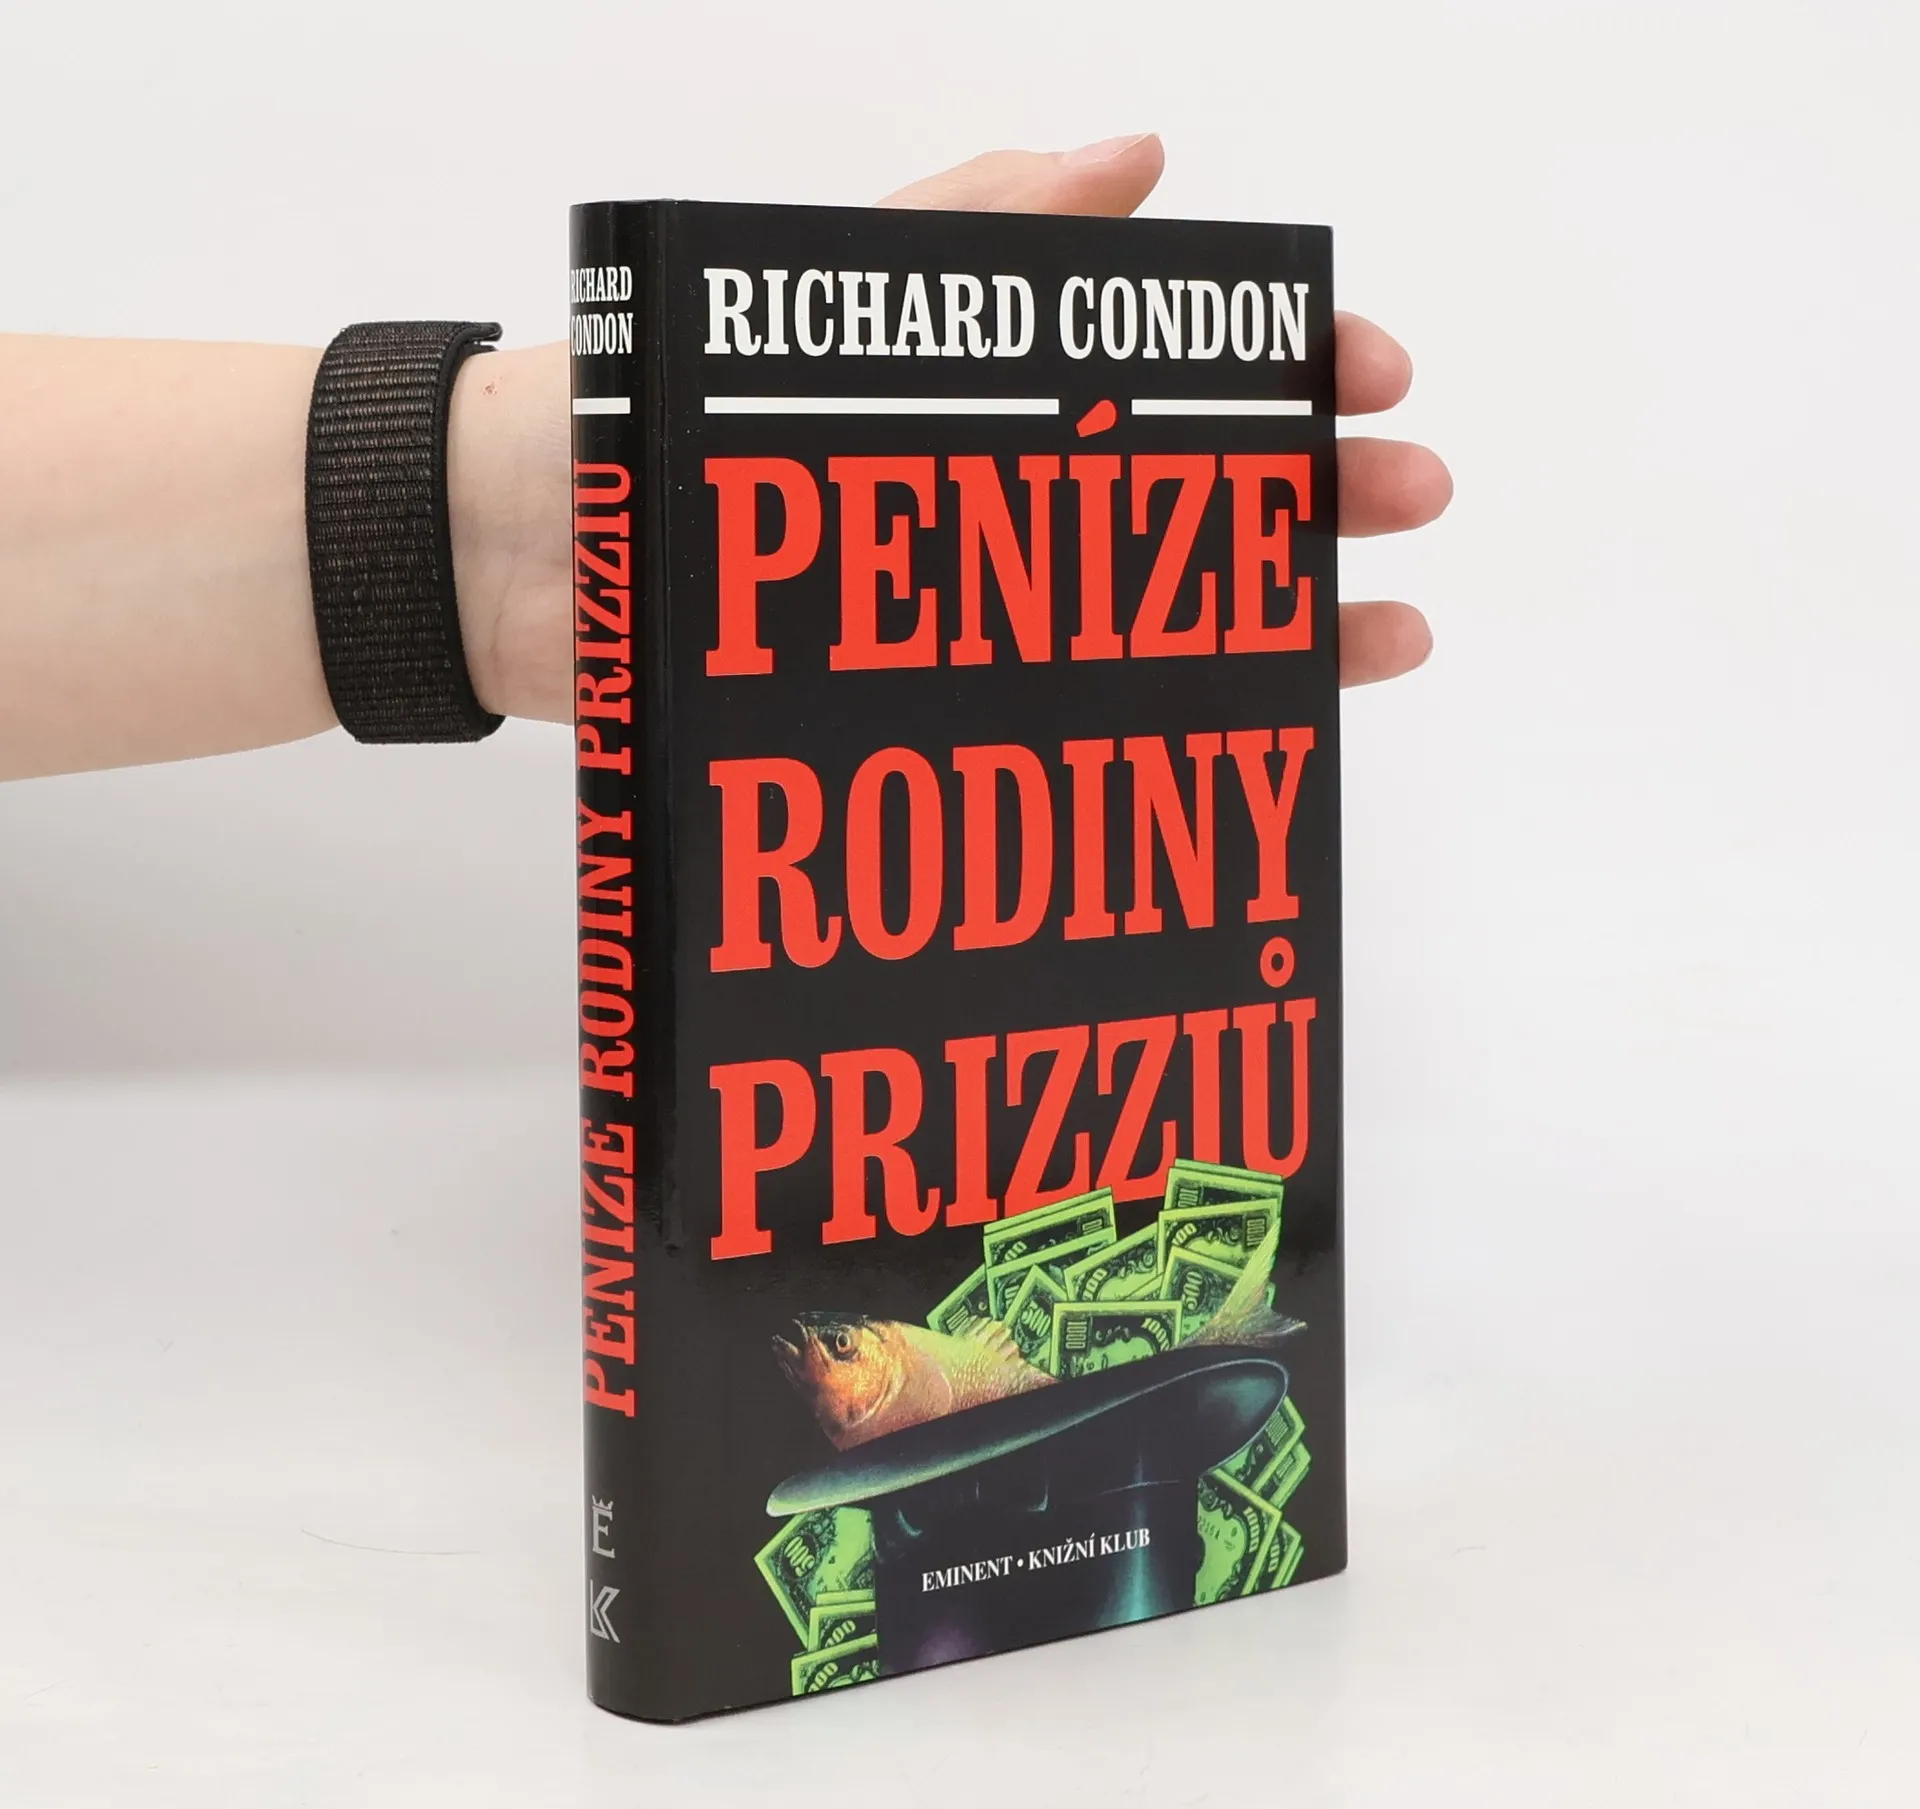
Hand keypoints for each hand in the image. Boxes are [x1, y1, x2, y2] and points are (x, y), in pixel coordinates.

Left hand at [463, 136, 1451, 720]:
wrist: (520, 558)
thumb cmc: (654, 412)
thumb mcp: (829, 296)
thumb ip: (982, 225)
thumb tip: (1141, 160)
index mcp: (991, 397)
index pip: (1172, 372)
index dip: (1280, 371)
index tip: (1368, 377)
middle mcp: (1001, 505)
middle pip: (1192, 495)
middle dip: (1316, 492)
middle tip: (1407, 499)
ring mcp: (976, 616)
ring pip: (1158, 619)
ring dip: (1281, 620)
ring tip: (1381, 637)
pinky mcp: (933, 710)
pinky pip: (1072, 721)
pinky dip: (1166, 732)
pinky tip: (1251, 744)